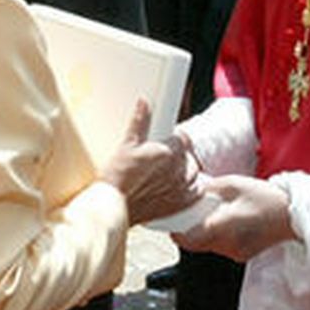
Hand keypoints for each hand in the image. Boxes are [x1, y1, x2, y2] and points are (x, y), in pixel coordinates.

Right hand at [101, 100, 199, 224]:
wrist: (113, 206)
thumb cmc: (116, 177)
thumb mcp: (126, 145)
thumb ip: (139, 122)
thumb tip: (144, 102)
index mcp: (167, 152)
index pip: (183, 139)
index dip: (174, 139)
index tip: (165, 142)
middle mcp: (177, 170)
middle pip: (189, 156)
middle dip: (178, 155)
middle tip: (162, 159)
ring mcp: (179, 188)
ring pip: (194, 173)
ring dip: (185, 170)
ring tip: (168, 172)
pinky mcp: (178, 204)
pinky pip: (196, 193)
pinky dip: (192, 189)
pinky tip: (178, 187)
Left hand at [172, 174, 297, 260]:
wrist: (292, 216)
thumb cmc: (265, 198)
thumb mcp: (231, 185)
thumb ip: (207, 190)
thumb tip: (188, 192)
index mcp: (221, 227)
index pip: (186, 239)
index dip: (176, 229)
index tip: (175, 218)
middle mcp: (226, 245)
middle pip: (194, 244)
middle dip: (189, 228)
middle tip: (194, 212)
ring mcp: (234, 253)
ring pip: (206, 246)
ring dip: (204, 232)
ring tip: (216, 214)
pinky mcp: (241, 255)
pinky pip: (220, 247)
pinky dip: (218, 236)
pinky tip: (229, 221)